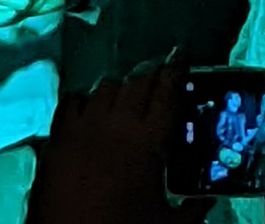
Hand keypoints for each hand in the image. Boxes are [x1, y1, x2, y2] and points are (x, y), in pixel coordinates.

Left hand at [28, 51, 213, 223]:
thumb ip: (192, 210)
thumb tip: (208, 201)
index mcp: (147, 142)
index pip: (166, 95)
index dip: (175, 72)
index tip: (180, 56)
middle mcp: (114, 124)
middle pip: (136, 83)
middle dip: (150, 74)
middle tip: (160, 71)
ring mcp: (82, 127)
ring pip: (104, 87)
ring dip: (119, 86)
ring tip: (128, 90)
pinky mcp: (56, 137)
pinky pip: (71, 103)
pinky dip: (84, 100)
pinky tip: (89, 105)